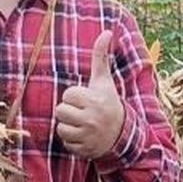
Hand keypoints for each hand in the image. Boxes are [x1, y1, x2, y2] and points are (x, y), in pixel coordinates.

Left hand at [56, 30, 124, 158]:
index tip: (86, 100)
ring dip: (68, 126)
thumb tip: (106, 31)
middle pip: (60, 111)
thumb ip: (101, 57)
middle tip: (83, 113)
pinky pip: (66, 143)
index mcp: (96, 100)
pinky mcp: (84, 150)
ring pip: (61, 128)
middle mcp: (92, 118)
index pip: (68, 95)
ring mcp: (88, 136)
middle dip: (69, 112)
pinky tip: (83, 136)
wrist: (122, 135)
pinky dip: (72, 141)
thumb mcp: (104, 81)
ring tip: (82, 124)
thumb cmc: (109, 103)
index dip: (74, 97)